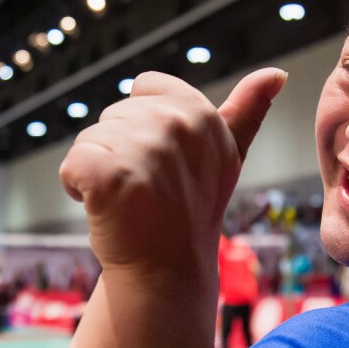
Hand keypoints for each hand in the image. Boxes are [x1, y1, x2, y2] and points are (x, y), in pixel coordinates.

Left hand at [60, 68, 286, 279]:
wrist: (165, 273)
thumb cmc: (188, 212)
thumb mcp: (226, 156)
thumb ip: (247, 111)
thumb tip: (276, 73)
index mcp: (201, 114)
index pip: (144, 88)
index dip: (143, 124)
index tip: (164, 162)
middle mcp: (175, 125)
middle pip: (114, 114)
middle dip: (120, 149)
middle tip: (148, 189)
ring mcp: (141, 149)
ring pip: (90, 138)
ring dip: (98, 170)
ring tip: (130, 201)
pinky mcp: (106, 174)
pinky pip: (71, 165)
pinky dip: (76, 189)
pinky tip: (105, 209)